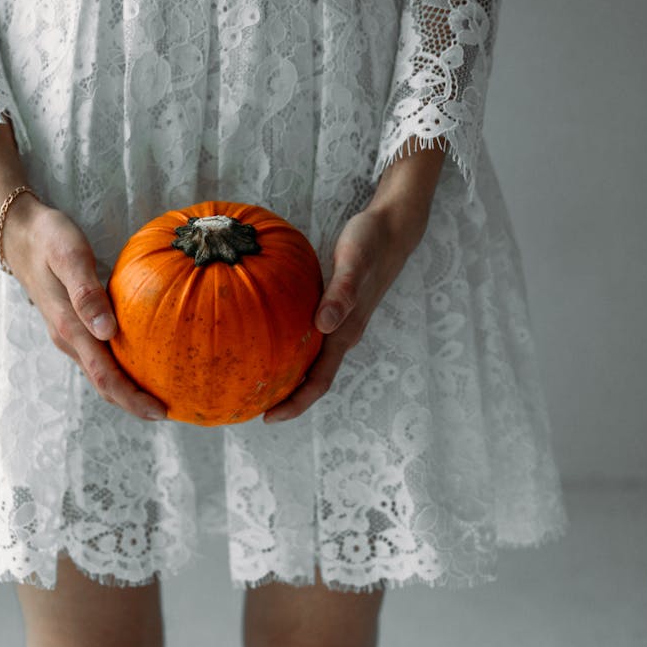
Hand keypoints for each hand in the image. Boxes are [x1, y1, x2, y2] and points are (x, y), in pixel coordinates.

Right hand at [1, 198, 166, 421]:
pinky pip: (100, 356)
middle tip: (170, 413)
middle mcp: (69, 339)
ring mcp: (70, 334)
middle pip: (104, 383)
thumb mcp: (70, 256)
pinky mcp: (75, 326)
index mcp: (70, 328)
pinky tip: (143, 362)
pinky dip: (122, 368)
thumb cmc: (49, 239)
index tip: (161, 411)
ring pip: (101, 372)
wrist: (19, 233)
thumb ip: (86, 293)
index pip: (104, 376)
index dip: (131, 398)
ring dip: (128, 389)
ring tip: (161, 395)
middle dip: (134, 403)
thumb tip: (106, 331)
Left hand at [262, 205, 426, 422]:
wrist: (392, 229)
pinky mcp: (336, 311)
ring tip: (260, 386)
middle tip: (254, 407)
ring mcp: (341, 325)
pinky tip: (271, 343)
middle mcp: (343, 334)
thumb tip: (325, 324)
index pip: (320, 381)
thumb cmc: (371, 242)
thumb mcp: (354, 262)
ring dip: (291, 379)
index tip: (269, 417)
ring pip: (314, 363)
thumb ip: (342, 293)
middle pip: (315, 379)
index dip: (297, 403)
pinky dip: (293, 352)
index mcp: (346, 332)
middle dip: (288, 398)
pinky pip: (313, 342)